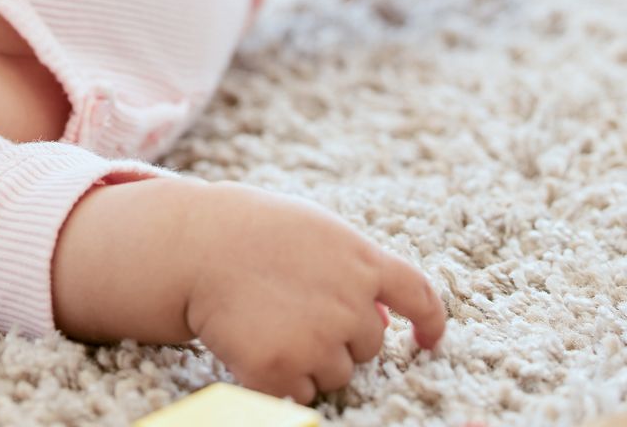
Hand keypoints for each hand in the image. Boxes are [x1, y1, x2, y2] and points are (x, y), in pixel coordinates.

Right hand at [182, 183, 447, 404]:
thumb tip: (384, 317)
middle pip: (368, 345)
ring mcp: (316, 341)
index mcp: (362, 261)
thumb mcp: (316, 231)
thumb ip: (355, 266)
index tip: (429, 341)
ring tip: (270, 320)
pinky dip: (280, 380)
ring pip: (336, 375)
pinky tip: (255, 344)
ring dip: (310, 360)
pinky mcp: (280, 370)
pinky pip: (299, 396)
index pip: (421, 296)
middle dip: (339, 336)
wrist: (194, 245)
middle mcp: (349, 306)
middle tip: (293, 307)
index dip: (432, 322)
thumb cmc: (253, 233)